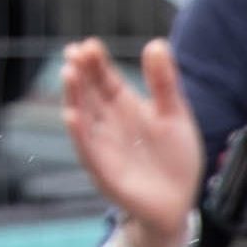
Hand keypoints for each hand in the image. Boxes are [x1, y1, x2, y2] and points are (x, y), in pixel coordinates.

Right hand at [61, 35, 206, 246]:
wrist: (177, 204)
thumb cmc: (175, 159)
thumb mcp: (175, 114)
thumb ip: (164, 82)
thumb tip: (157, 43)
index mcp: (124, 107)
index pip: (104, 79)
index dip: (96, 62)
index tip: (88, 44)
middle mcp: (108, 124)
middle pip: (89, 93)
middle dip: (80, 73)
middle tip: (74, 52)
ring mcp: (103, 147)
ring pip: (82, 117)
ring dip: (73, 96)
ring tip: (68, 73)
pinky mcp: (104, 171)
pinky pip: (87, 150)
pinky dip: (78, 133)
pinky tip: (71, 114)